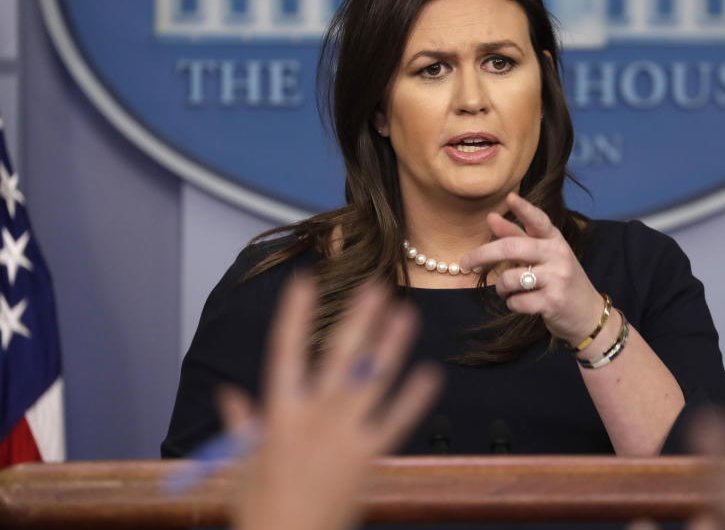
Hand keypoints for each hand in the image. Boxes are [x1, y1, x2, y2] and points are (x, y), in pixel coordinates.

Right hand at [219, 279, 442, 529]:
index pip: (285, 352)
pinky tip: (431, 373)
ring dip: (391, 344)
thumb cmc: (260, 507)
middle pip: (340, 357)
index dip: (295, 315)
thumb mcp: (241, 463)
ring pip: (372, 379)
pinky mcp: (369, 457)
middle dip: (358, 319)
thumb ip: (238, 425)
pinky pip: (396, 420)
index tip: (305, 281)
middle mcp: (314, 417)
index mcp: (280, 414)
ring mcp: (344, 435)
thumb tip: (228, 394)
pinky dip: (414, 397)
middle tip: (375, 286)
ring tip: (407, 313)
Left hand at [459, 192, 604, 345]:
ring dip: (501, 288)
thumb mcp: (542, 256)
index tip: (510, 197)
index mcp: (554, 240)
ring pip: (510, 278)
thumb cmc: (559, 280)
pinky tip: (522, 303)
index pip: (539, 221)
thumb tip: (491, 217)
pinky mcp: (553, 302)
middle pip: (512, 248)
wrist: (588, 314)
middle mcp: (558, 255)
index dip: (524, 210)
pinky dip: (512, 304)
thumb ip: (517, 237)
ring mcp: (557, 278)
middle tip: (465, 262)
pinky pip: (516, 301)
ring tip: (509, 291)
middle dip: (482, 254)